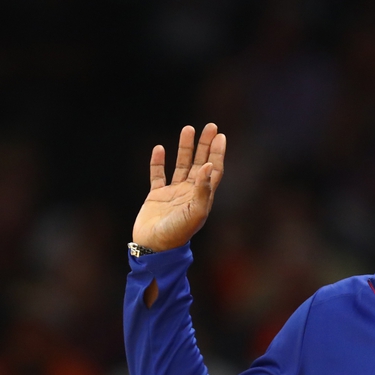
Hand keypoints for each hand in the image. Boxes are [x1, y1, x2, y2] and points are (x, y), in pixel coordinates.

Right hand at [133, 123, 225, 251]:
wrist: (154, 248)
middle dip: (205, 145)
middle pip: (200, 163)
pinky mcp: (156, 196)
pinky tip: (159, 148)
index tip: (220, 136)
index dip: (217, 153)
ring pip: (181, 166)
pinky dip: (158, 162)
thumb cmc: (177, 234)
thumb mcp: (195, 213)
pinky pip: (157, 175)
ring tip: (188, 129)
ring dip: (185, 148)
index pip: (214, 170)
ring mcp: (173, 194)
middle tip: (210, 125)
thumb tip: (209, 165)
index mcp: (202, 197)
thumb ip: (203, 190)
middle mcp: (190, 193)